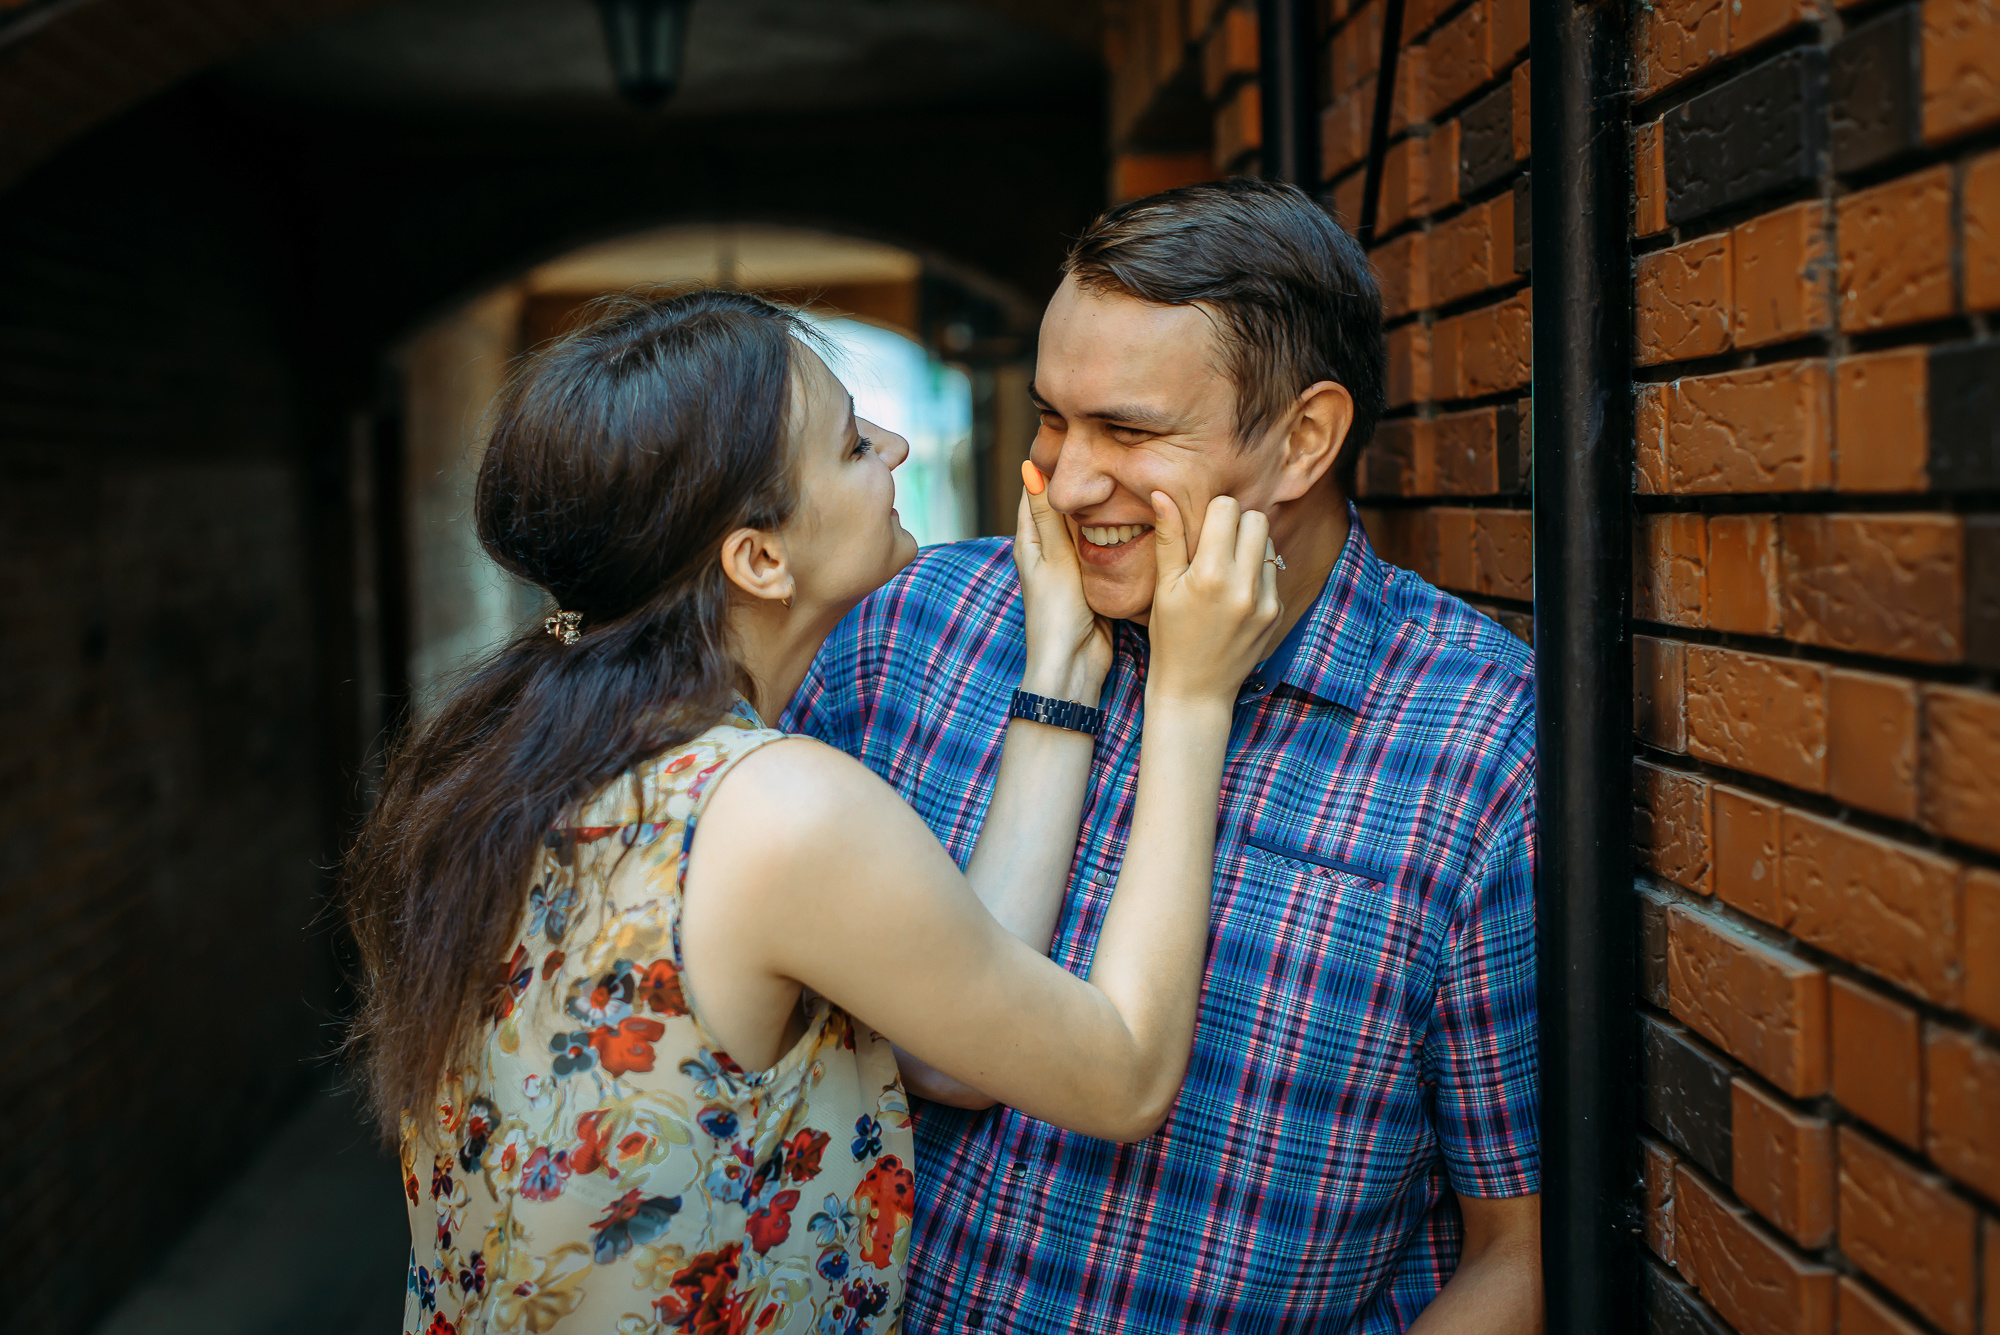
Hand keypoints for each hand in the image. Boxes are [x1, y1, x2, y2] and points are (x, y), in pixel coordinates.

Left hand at [1015, 464, 1112, 705]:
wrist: (1074, 665)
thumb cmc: (1057, 614)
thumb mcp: (1054, 556)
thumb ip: (1048, 514)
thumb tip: (1030, 467)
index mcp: (1030, 541)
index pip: (1037, 492)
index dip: (1052, 467)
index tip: (1073, 439)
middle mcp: (1049, 551)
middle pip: (1066, 508)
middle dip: (1084, 485)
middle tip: (1110, 454)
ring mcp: (1072, 567)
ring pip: (1088, 527)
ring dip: (1103, 509)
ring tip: (1126, 478)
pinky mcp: (1092, 582)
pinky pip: (1103, 549)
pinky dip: (1115, 534)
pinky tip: (1136, 520)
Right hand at [1144, 493, 1283, 705]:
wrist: (1196, 689)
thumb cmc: (1170, 637)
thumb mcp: (1163, 588)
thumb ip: (1169, 538)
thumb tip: (1162, 493)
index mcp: (1209, 574)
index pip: (1227, 508)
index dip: (1212, 513)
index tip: (1200, 531)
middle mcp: (1243, 585)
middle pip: (1257, 518)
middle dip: (1237, 523)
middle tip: (1216, 545)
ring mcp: (1265, 600)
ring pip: (1268, 543)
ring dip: (1249, 546)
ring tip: (1225, 570)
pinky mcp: (1276, 612)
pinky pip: (1272, 572)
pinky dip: (1255, 573)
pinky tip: (1235, 595)